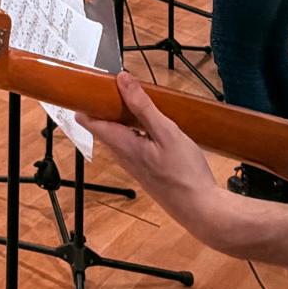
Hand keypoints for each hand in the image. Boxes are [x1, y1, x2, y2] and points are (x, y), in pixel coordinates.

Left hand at [76, 72, 231, 247]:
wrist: (201, 208)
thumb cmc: (185, 174)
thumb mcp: (166, 132)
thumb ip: (143, 106)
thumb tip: (122, 80)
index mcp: (122, 145)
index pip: (89, 120)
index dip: (86, 102)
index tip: (92, 85)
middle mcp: (122, 156)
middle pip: (103, 126)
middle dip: (108, 105)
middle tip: (121, 86)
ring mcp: (133, 164)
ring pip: (119, 134)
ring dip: (124, 117)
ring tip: (139, 100)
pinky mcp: (145, 169)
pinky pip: (132, 143)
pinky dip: (136, 129)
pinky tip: (153, 125)